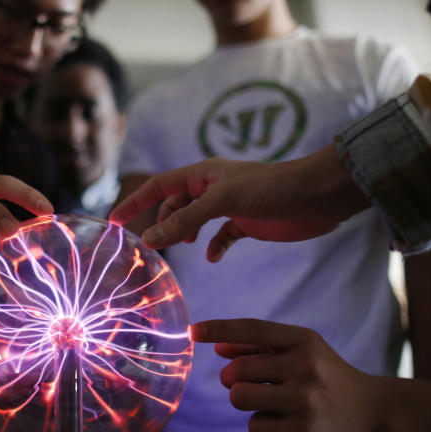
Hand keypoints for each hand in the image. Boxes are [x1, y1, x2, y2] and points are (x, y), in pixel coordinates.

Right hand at [109, 148, 369, 260]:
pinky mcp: (246, 223)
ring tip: (181, 248)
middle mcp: (212, 188)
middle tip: (150, 247)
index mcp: (202, 174)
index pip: (158, 187)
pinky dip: (212, 246)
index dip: (135, 202)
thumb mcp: (222, 203)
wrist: (317, 197)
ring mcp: (229, 206)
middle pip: (174, 206)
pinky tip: (211, 257)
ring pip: (194, 221)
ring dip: (184, 234)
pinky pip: (219, 236)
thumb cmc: (272, 189)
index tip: (113, 221)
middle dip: (161, 223)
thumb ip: (186, 220)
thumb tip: (151, 239)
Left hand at [191, 318, 382, 431]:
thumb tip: (217, 346)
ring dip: (245, 401)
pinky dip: (262, 424)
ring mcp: (305, 401)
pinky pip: (255, 426)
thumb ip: (258, 347)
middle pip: (235, 371)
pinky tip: (286, 421)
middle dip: (232, 379)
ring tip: (270, 402)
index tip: (193, 331)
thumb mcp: (300, 351)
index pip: (253, 329)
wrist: (371, 411)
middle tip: (252, 383)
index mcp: (303, 341)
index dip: (219, 329)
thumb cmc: (324, 375)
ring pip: (239, 398)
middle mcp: (305, 367)